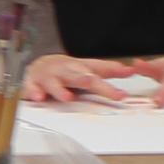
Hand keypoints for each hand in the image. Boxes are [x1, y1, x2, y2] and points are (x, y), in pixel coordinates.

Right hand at [22, 53, 141, 104]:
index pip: (98, 70)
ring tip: (66, 97)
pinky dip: (34, 92)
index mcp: (80, 67)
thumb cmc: (67, 70)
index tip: (124, 86)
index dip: (112, 74)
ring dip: (60, 89)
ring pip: (54, 82)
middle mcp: (66, 70)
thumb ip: (108, 70)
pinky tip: (38, 98)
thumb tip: (130, 70)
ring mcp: (49, 76)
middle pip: (77, 76)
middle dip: (85, 80)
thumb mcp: (88, 68)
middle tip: (92, 83)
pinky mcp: (33, 83)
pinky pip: (32, 88)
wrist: (39, 66)